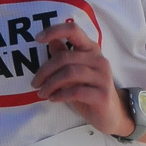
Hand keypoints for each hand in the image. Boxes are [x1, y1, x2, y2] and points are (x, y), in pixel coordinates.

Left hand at [31, 18, 132, 135]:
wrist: (110, 115)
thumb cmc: (88, 91)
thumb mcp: (73, 73)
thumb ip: (64, 57)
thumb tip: (51, 41)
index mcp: (91, 49)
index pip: (73, 30)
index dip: (54, 31)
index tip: (38, 39)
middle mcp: (99, 60)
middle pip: (65, 57)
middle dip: (45, 71)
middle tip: (35, 83)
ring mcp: (103, 77)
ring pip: (69, 73)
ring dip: (50, 84)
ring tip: (42, 93)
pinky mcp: (102, 95)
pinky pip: (76, 91)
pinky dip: (60, 95)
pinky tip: (53, 99)